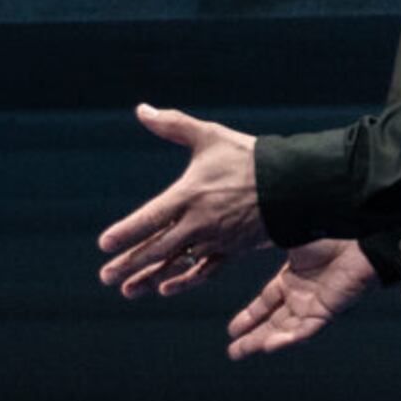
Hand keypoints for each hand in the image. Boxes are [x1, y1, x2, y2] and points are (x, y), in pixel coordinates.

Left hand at [94, 103, 268, 297]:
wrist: (297, 183)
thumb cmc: (251, 157)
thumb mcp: (210, 136)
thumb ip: (173, 125)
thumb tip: (141, 110)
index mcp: (190, 195)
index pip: (151, 218)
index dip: (127, 232)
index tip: (104, 244)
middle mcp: (200, 223)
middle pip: (158, 248)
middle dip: (129, 264)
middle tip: (104, 277)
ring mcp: (217, 240)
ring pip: (178, 264)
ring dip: (150, 278)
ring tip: (126, 291)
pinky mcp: (234, 250)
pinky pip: (206, 271)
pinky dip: (185, 281)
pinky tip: (165, 290)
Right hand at [227, 239, 377, 358]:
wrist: (358, 236)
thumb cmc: (329, 232)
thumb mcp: (290, 239)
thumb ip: (269, 244)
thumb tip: (241, 234)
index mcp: (290, 278)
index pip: (265, 303)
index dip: (248, 317)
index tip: (232, 330)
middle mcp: (301, 295)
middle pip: (272, 322)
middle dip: (251, 337)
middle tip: (234, 353)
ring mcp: (313, 304)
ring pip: (285, 330)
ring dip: (263, 341)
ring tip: (241, 352)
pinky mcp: (328, 310)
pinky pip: (306, 329)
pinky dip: (288, 338)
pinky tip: (269, 345)